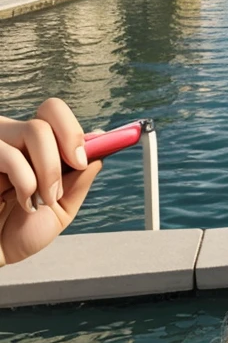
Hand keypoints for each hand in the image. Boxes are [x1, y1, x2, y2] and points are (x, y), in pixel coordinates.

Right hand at [0, 98, 103, 266]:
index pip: (59, 117)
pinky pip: (9, 153)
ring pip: (36, 129)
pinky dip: (26, 180)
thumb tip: (101, 148)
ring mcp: (0, 146)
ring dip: (50, 168)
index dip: (82, 128)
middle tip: (77, 165)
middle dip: (72, 138)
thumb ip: (79, 180)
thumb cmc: (18, 232)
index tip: (102, 147)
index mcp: (38, 148)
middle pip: (51, 109)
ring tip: (46, 198)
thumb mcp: (61, 209)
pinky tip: (24, 200)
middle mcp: (18, 140)